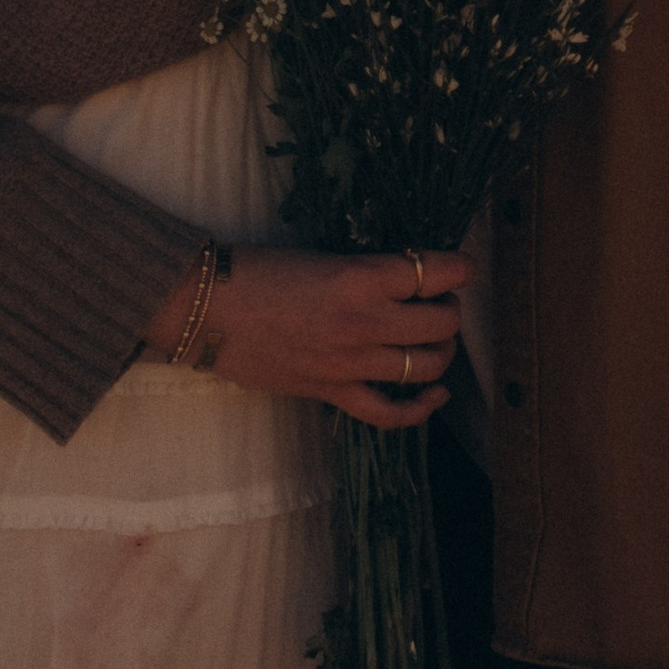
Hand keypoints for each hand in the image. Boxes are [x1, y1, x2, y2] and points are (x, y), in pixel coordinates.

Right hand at [141, 248, 470, 428]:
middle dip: (450, 310)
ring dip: (442, 351)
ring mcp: (351, 362)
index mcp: (361, 276)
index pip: (436, 271)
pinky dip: (421, 407)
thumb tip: (403, 279)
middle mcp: (365, 321)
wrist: (206, 308)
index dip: (460, 268)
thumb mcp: (320, 255)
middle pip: (442, 323)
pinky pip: (390, 412)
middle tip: (439, 301)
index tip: (462, 267)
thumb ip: (365, 271)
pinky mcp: (333, 392)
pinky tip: (434, 394)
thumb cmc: (256, 270)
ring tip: (434, 337)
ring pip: (427, 365)